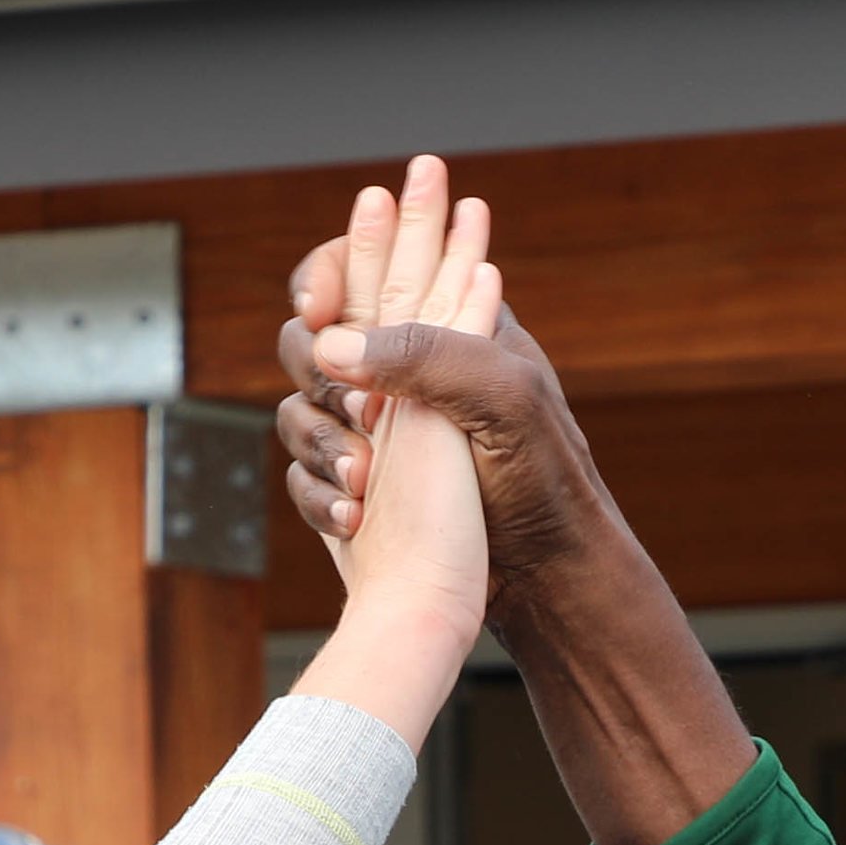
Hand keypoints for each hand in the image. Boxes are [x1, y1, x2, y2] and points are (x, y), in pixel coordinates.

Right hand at [295, 159, 498, 625]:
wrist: (546, 579)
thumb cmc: (544, 481)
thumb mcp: (503, 398)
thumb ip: (424, 355)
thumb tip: (332, 344)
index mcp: (448, 326)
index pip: (368, 265)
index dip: (331, 272)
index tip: (318, 306)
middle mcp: (406, 372)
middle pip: (313, 336)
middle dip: (313, 364)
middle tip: (356, 408)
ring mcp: (378, 433)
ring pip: (299, 409)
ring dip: (318, 441)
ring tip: (365, 478)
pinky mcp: (363, 486)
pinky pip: (305, 475)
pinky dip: (319, 492)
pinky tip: (355, 517)